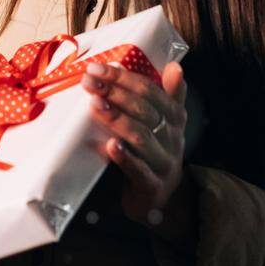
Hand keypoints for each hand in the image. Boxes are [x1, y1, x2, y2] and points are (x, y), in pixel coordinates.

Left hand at [84, 59, 187, 225]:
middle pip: (144, 110)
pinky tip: (109, 146)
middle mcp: (173, 138)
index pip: (151, 91)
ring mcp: (164, 163)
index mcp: (175, 118)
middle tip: (89, 82)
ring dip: (117, 119)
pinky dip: (125, 157)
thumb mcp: (164, 124)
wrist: (159, 200)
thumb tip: (176, 65)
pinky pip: (139, 171)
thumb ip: (167, 95)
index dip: (124, 78)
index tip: (97, 68)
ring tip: (95, 105)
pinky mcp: (153, 186)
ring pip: (141, 137)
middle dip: (114, 93)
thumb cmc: (154, 153)